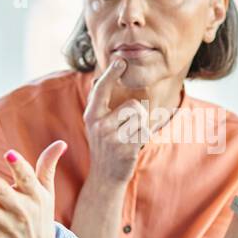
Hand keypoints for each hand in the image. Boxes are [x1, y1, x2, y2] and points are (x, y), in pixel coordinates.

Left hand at [0, 141, 67, 237]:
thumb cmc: (40, 220)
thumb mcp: (47, 195)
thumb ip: (47, 168)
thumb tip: (60, 143)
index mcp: (35, 197)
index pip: (27, 179)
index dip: (19, 167)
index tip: (9, 154)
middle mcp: (20, 211)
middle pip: (2, 193)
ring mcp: (3, 224)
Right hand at [82, 58, 148, 185]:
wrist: (105, 176)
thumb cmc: (105, 146)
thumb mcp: (97, 124)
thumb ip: (100, 104)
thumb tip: (97, 78)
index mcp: (92, 115)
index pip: (101, 89)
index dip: (112, 74)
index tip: (121, 61)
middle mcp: (99, 124)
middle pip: (134, 105)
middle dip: (139, 114)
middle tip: (128, 128)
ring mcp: (112, 137)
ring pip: (142, 119)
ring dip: (141, 126)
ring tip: (130, 137)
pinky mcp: (125, 149)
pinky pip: (146, 132)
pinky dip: (145, 137)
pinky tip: (133, 146)